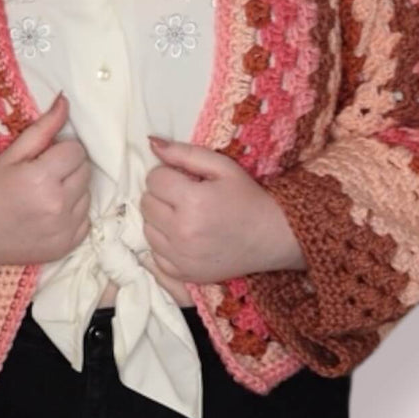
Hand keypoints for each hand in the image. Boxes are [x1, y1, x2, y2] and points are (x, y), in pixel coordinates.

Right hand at [0, 93, 90, 272]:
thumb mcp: (11, 155)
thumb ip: (43, 128)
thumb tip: (66, 101)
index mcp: (42, 178)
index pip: (77, 150)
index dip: (62, 149)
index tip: (45, 156)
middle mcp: (58, 205)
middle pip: (85, 171)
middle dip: (69, 167)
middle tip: (44, 173)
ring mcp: (64, 229)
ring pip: (87, 194)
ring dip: (73, 190)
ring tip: (46, 194)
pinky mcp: (67, 246)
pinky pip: (86, 220)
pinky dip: (73, 214)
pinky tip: (50, 213)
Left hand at [140, 136, 305, 283]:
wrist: (272, 237)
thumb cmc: (248, 198)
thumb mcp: (223, 167)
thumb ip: (185, 153)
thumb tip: (151, 143)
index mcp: (192, 201)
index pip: (153, 179)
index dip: (167, 174)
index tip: (184, 178)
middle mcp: (182, 232)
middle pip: (146, 203)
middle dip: (161, 195)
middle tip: (184, 196)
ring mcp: (180, 257)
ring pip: (147, 229)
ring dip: (160, 219)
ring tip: (184, 216)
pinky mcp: (183, 274)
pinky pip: (154, 255)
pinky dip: (163, 244)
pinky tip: (182, 237)